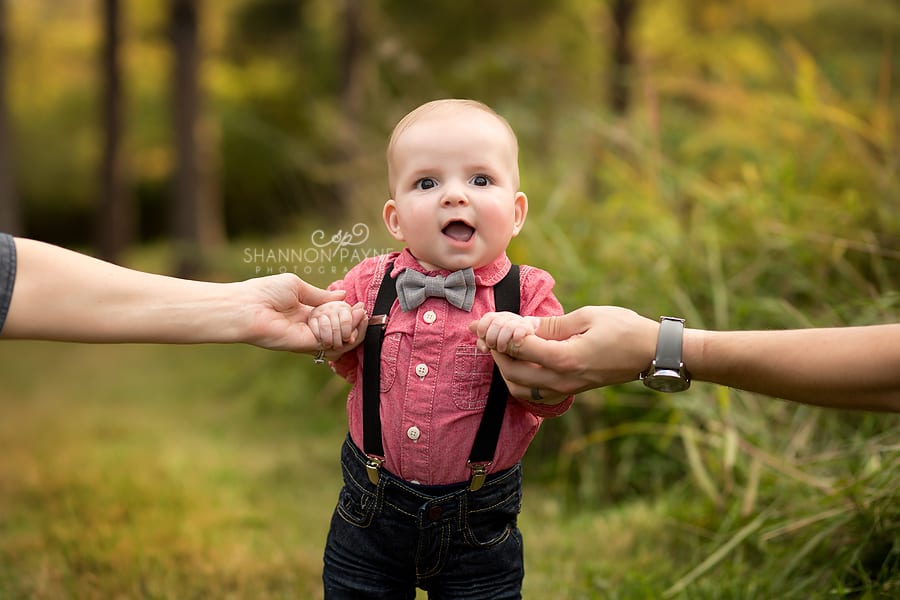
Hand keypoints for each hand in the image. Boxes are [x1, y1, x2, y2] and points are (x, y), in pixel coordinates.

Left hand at [238, 274, 364, 352]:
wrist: (246, 306)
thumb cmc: (265, 292)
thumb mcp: (297, 286)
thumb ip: (321, 295)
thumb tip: (343, 295)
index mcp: (305, 311)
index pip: (334, 316)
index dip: (348, 312)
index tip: (359, 305)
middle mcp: (308, 326)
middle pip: (340, 329)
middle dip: (353, 320)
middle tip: (360, 310)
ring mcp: (308, 337)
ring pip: (339, 338)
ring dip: (350, 325)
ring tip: (355, 314)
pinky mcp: (306, 345)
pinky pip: (331, 343)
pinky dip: (341, 330)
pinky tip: (347, 317)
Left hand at [470, 306, 657, 397]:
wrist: (652, 353)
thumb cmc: (624, 329)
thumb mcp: (587, 317)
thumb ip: (550, 325)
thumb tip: (521, 326)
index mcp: (565, 358)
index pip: (518, 348)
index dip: (497, 333)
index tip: (483, 322)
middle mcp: (563, 379)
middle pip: (513, 372)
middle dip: (494, 352)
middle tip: (485, 334)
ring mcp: (567, 388)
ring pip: (520, 389)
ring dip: (504, 369)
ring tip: (498, 348)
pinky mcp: (571, 390)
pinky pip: (535, 394)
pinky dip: (519, 381)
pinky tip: (517, 364)